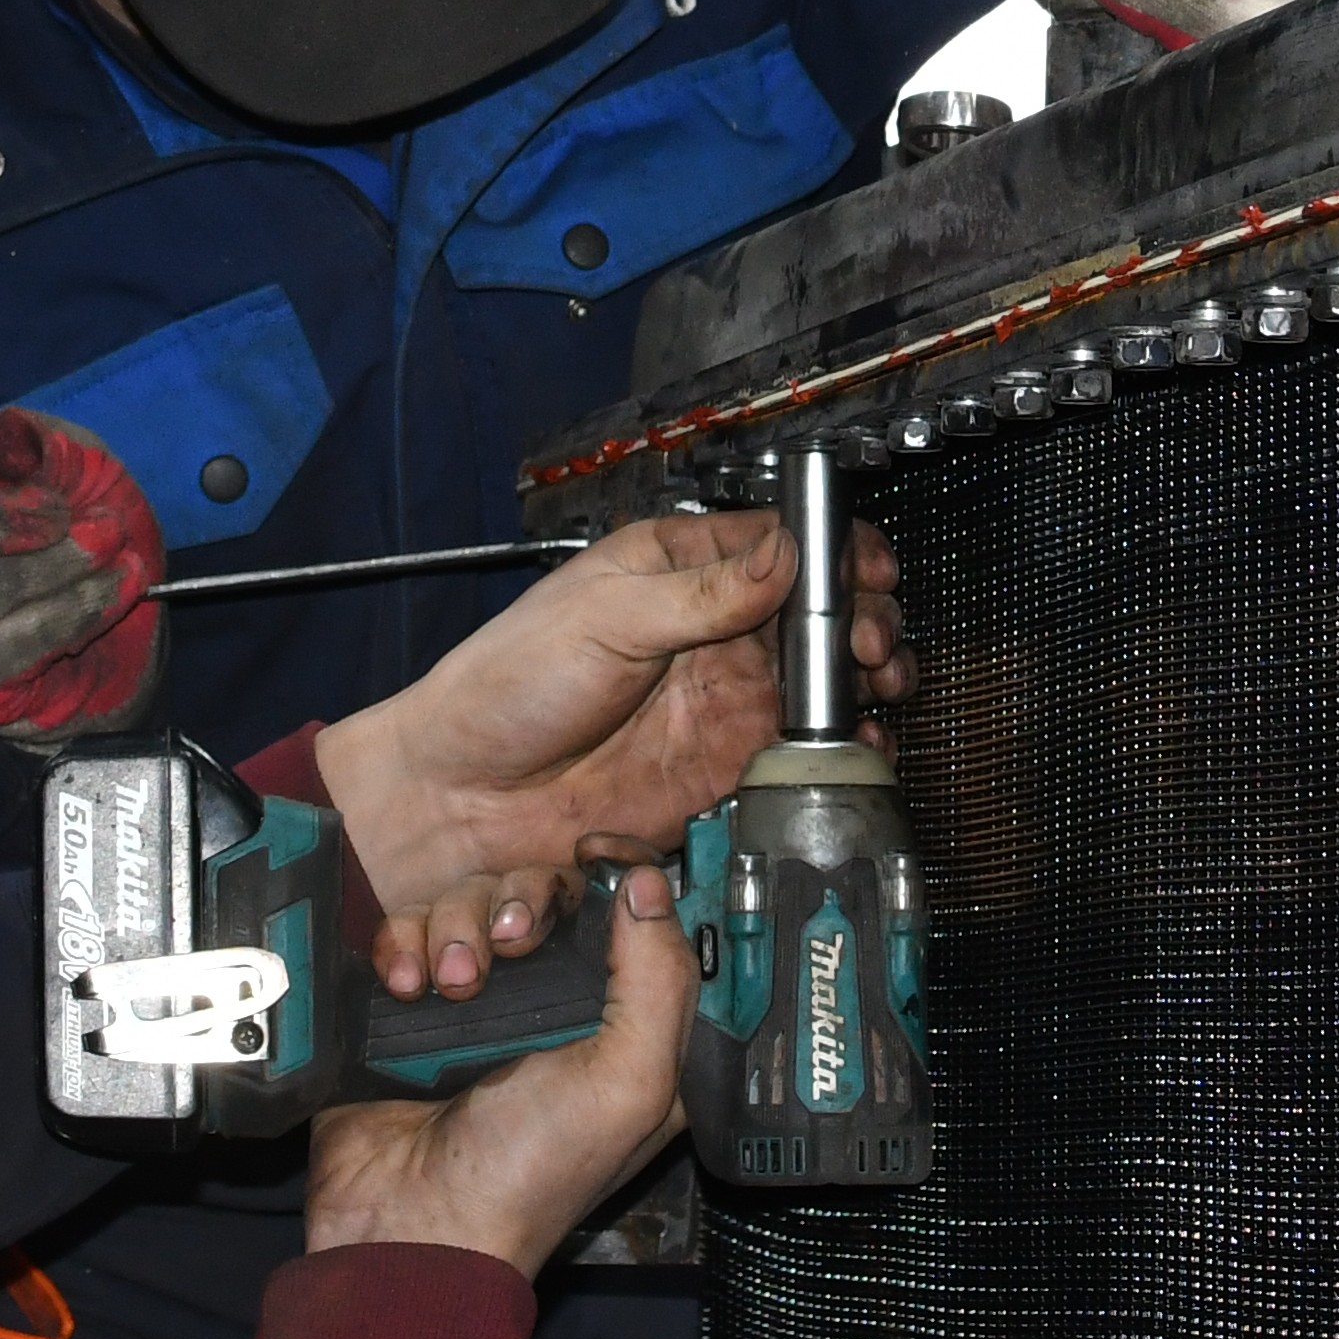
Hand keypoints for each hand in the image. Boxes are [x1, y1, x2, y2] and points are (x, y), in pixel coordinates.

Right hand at [0, 396, 164, 741]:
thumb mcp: (75, 468)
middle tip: (61, 516)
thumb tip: (12, 442)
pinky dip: (71, 609)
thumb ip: (42, 445)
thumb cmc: (73, 534)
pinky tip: (115, 587)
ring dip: (52, 561)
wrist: (114, 638)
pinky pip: (3, 643)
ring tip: (108, 543)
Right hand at [301, 860, 689, 1270]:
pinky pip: (410, 930)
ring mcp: (482, 1001)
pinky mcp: (414, 1002)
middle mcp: (560, 1004)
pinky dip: (404, 944)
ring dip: (456, 927)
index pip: (642, 916)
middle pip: (549, 893)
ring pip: (474, 902)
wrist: (407, 1221)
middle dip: (524, 903)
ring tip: (446, 984)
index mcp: (631, 1026)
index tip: (595, 853)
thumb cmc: (531, 1169)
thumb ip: (657, 981)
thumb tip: (652, 883)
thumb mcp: (627, 1084)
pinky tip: (405, 986)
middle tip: (508, 947)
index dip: (625, 873)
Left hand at [317, 509, 906, 999]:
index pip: (781, 543)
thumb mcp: (603, 617)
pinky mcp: (724, 768)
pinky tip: (853, 742)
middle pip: (819, 612)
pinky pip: (800, 753)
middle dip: (862, 619)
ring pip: (822, 681)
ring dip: (862, 681)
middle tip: (869, 643)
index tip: (866, 573)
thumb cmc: (506, 685)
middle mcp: (712, 631)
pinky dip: (839, 749)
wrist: (463, 795)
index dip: (835, 554)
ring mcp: (723, 699)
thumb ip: (702, 592)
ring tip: (876, 686)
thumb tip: (783, 554)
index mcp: (679, 570)